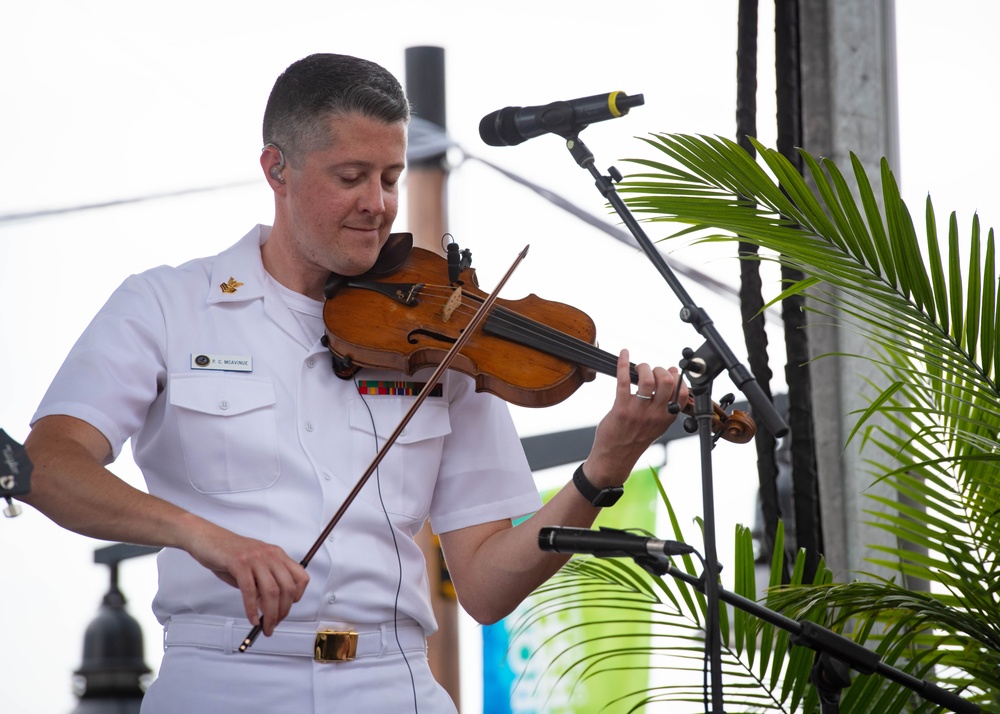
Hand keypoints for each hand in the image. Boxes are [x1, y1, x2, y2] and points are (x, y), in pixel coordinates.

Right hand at [184, 524, 309, 635]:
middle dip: (283, 611)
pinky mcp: (239, 563)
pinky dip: (252, 609)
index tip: (288, 608)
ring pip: (271, 591)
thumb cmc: (229, 553)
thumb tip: (268, 607)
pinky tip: (252, 618)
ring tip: (265, 626)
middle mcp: (270, 555)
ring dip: (270, 614)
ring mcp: (255, 558)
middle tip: (274, 624)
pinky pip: (250, 591)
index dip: (298, 596)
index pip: (301, 576)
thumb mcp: (253, 566)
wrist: (207, 537)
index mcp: (277, 554)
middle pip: (287, 588)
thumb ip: (262, 583)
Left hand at [584, 349, 686, 485]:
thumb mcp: (656, 427)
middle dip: (660, 369)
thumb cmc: (633, 440)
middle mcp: (655, 415)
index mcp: (666, 418)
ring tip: (640, 368)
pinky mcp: (621, 408)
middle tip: (652, 370)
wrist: (614, 458)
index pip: (682, 393)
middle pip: (667, 382)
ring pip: (648, 379)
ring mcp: (638, 411)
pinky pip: (623, 380)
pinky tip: (623, 354)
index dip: (678, 378)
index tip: (670, 371)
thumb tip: (667, 382)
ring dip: (644, 367)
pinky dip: (623, 363)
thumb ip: (663, 408)